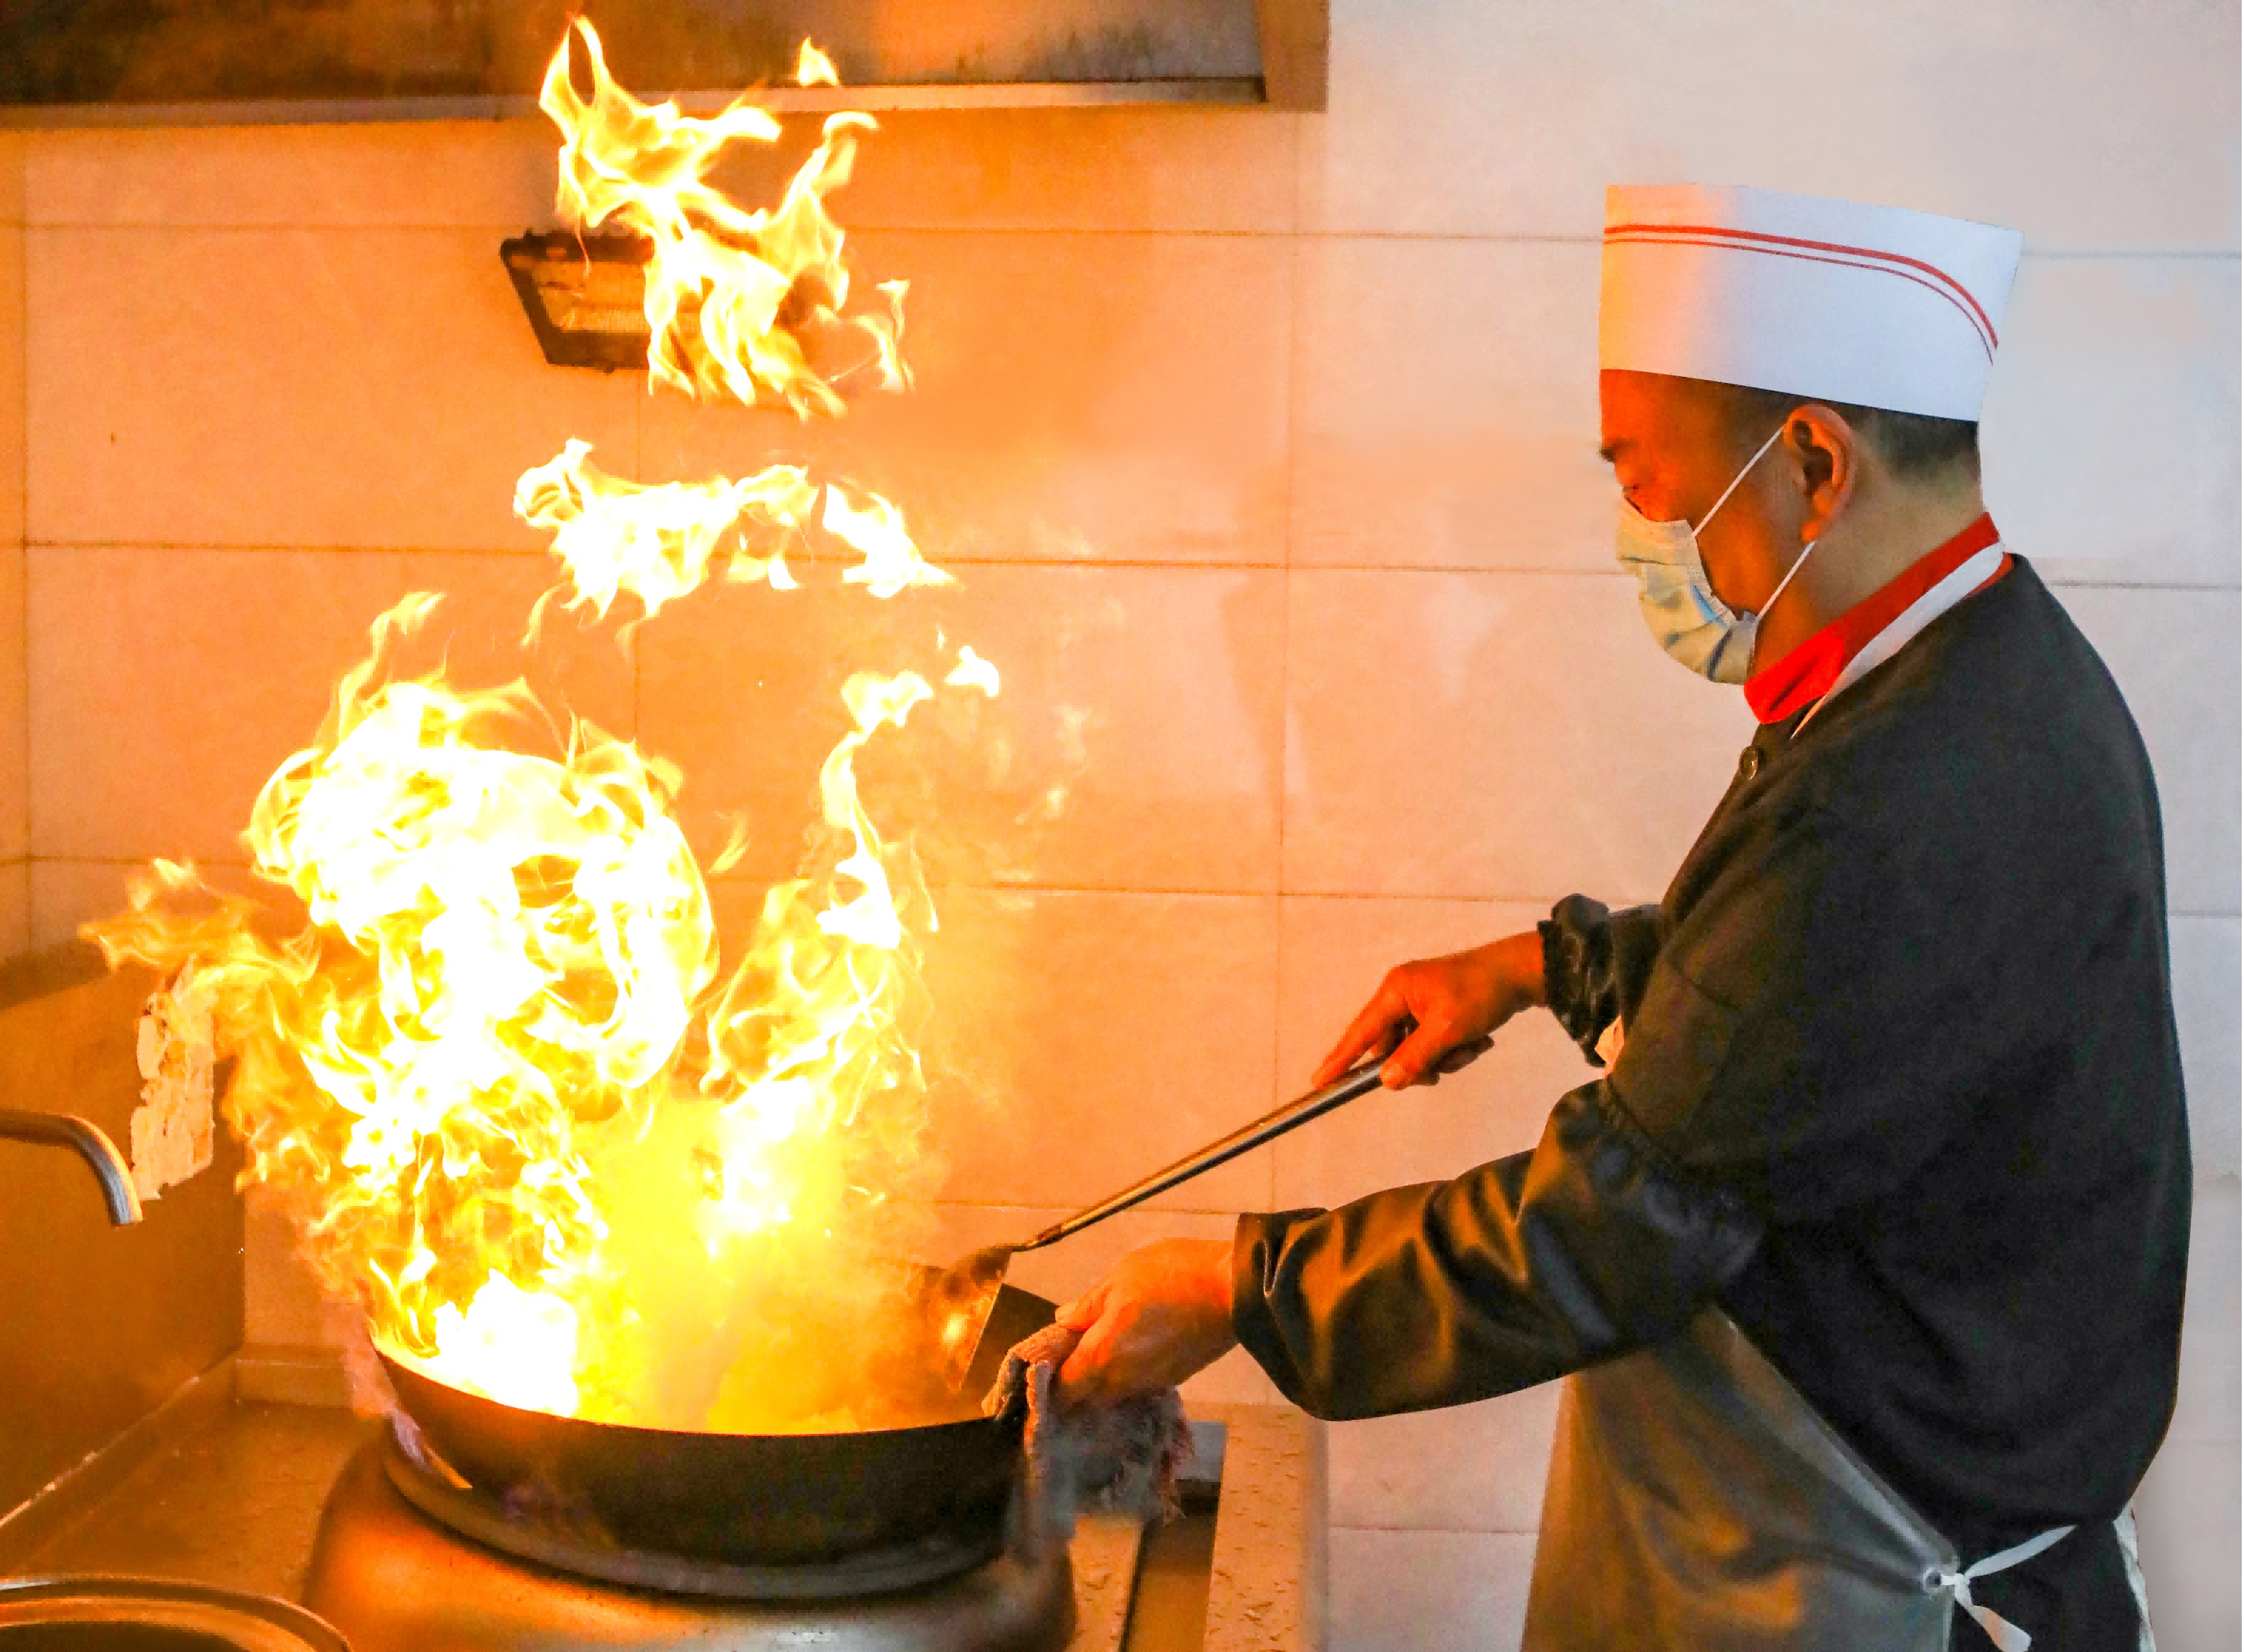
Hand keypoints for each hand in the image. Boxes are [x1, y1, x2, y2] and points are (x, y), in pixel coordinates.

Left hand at [1053, 1239, 1236, 1407]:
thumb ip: (1089, 1305)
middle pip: (1087, 1395)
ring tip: (1102, 1345)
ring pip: (1114, 1390)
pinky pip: (1139, 1383)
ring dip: (1102, 1377)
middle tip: (1072, 1348)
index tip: (1047, 1360)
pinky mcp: (1176, 1378)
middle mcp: (1124, 1381)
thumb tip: (1064, 1320)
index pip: (1064, 1390)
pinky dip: (1128, 1372)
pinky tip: (1133, 1348)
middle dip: (1075, 1380)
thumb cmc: (1172, 1275)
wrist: (1236, 1289)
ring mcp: (1153, 1383)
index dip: (1049, 1380)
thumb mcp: (1121, 1276)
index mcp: (1102, 1357)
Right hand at [1313, 931, 1546, 1089]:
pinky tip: (1478, 1039)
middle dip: (1420, 1062)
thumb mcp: (1447, 1030)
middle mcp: (1402, 994)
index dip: (1340, 1058)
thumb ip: (1414, 1057)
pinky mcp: (1440, 1010)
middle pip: (1392, 1047)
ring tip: (1471, 1045)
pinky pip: (1434, 1042)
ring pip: (1417, 1049)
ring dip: (1444, 1057)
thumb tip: (1387, 1081)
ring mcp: (1421, 1002)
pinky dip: (1454, 1049)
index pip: (1360, 1032)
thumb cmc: (1482, 993)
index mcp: (1395, 990)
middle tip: (1446, 1062)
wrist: (1523, 972)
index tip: (1318, 1081)